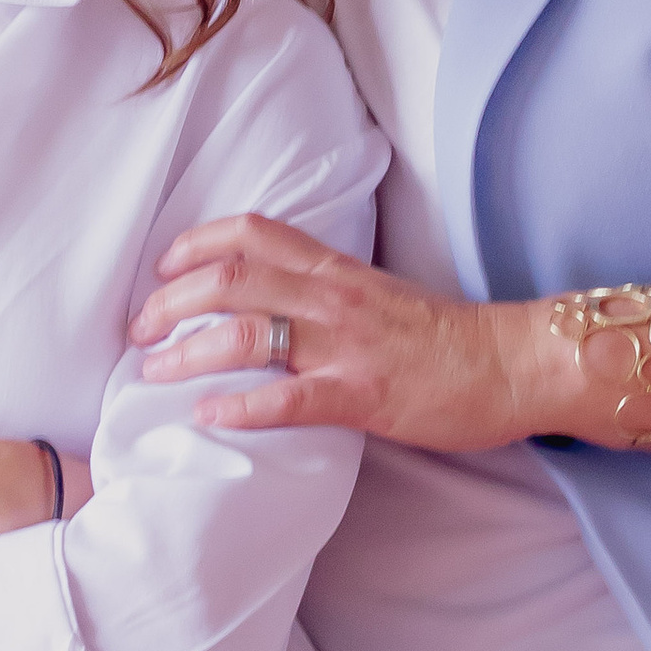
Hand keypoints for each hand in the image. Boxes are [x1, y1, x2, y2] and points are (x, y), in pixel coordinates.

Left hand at [131, 215, 538, 446]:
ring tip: (153, 373)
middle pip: (229, 279)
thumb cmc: (447, 337)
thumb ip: (326, 293)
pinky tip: (208, 416)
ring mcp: (345, 346)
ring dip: (186, 353)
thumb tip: (273, 305)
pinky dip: (239, 407)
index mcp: (335, 269)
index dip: (194, 244)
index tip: (162, 268)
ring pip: (246, 334)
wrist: (512, 363)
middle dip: (169, 302)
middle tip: (138, 331)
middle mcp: (332, 297)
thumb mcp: (377, 295)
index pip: (250, 233)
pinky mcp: (361, 396)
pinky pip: (287, 399)